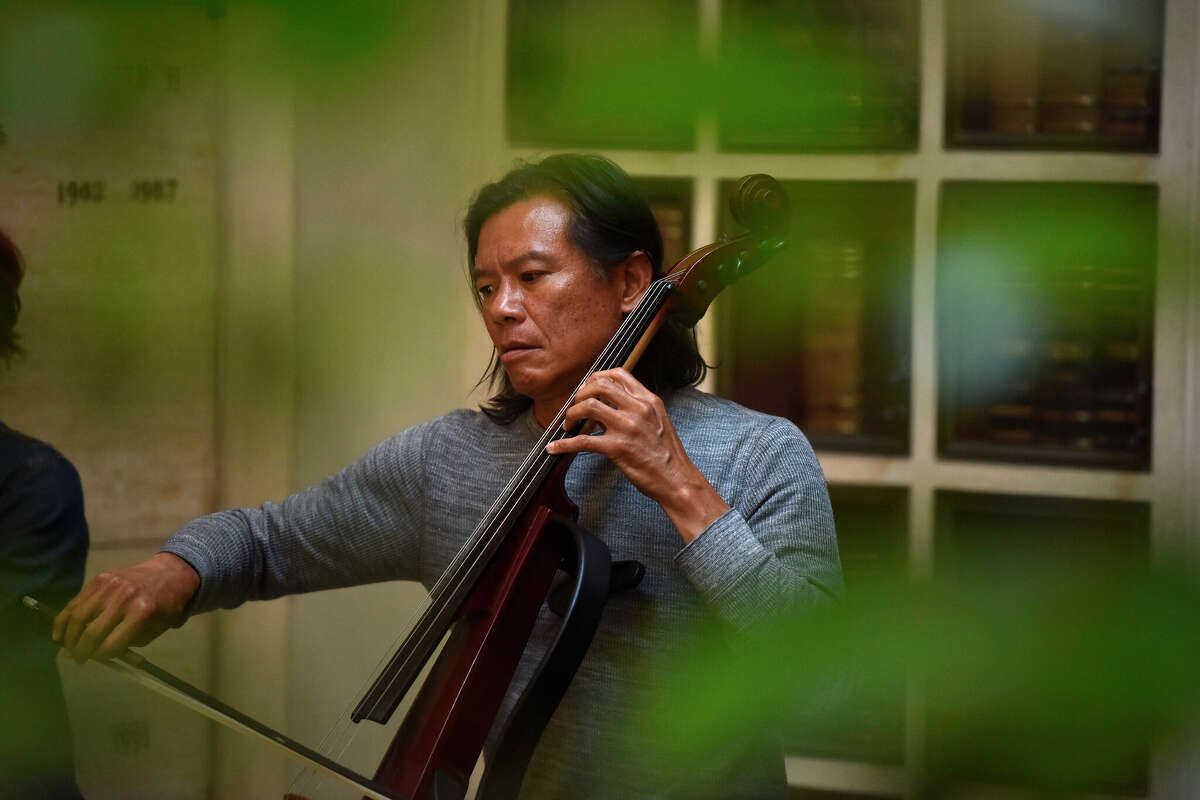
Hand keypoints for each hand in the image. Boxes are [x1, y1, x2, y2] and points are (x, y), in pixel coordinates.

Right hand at [52, 552, 199, 661]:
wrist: (169, 574)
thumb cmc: (165, 607)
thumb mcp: (154, 631)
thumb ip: (126, 644)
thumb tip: (94, 656)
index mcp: (142, 613)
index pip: (111, 644)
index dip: (100, 656)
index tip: (95, 660)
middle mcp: (124, 598)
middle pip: (92, 632)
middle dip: (81, 651)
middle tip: (78, 659)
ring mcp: (110, 586)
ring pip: (78, 617)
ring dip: (69, 637)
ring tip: (69, 649)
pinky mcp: (100, 578)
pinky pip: (75, 602)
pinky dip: (64, 619)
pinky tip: (60, 633)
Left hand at [545, 369, 729, 542]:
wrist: (677, 479)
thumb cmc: (667, 454)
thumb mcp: (658, 421)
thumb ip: (636, 408)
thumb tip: (607, 405)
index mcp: (649, 400)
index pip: (618, 374)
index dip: (596, 378)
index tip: (587, 389)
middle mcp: (638, 409)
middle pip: (599, 385)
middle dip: (580, 394)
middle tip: (575, 407)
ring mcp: (627, 427)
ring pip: (588, 406)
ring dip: (572, 414)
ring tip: (569, 425)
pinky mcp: (617, 448)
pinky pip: (582, 441)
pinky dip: (564, 445)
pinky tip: (554, 448)